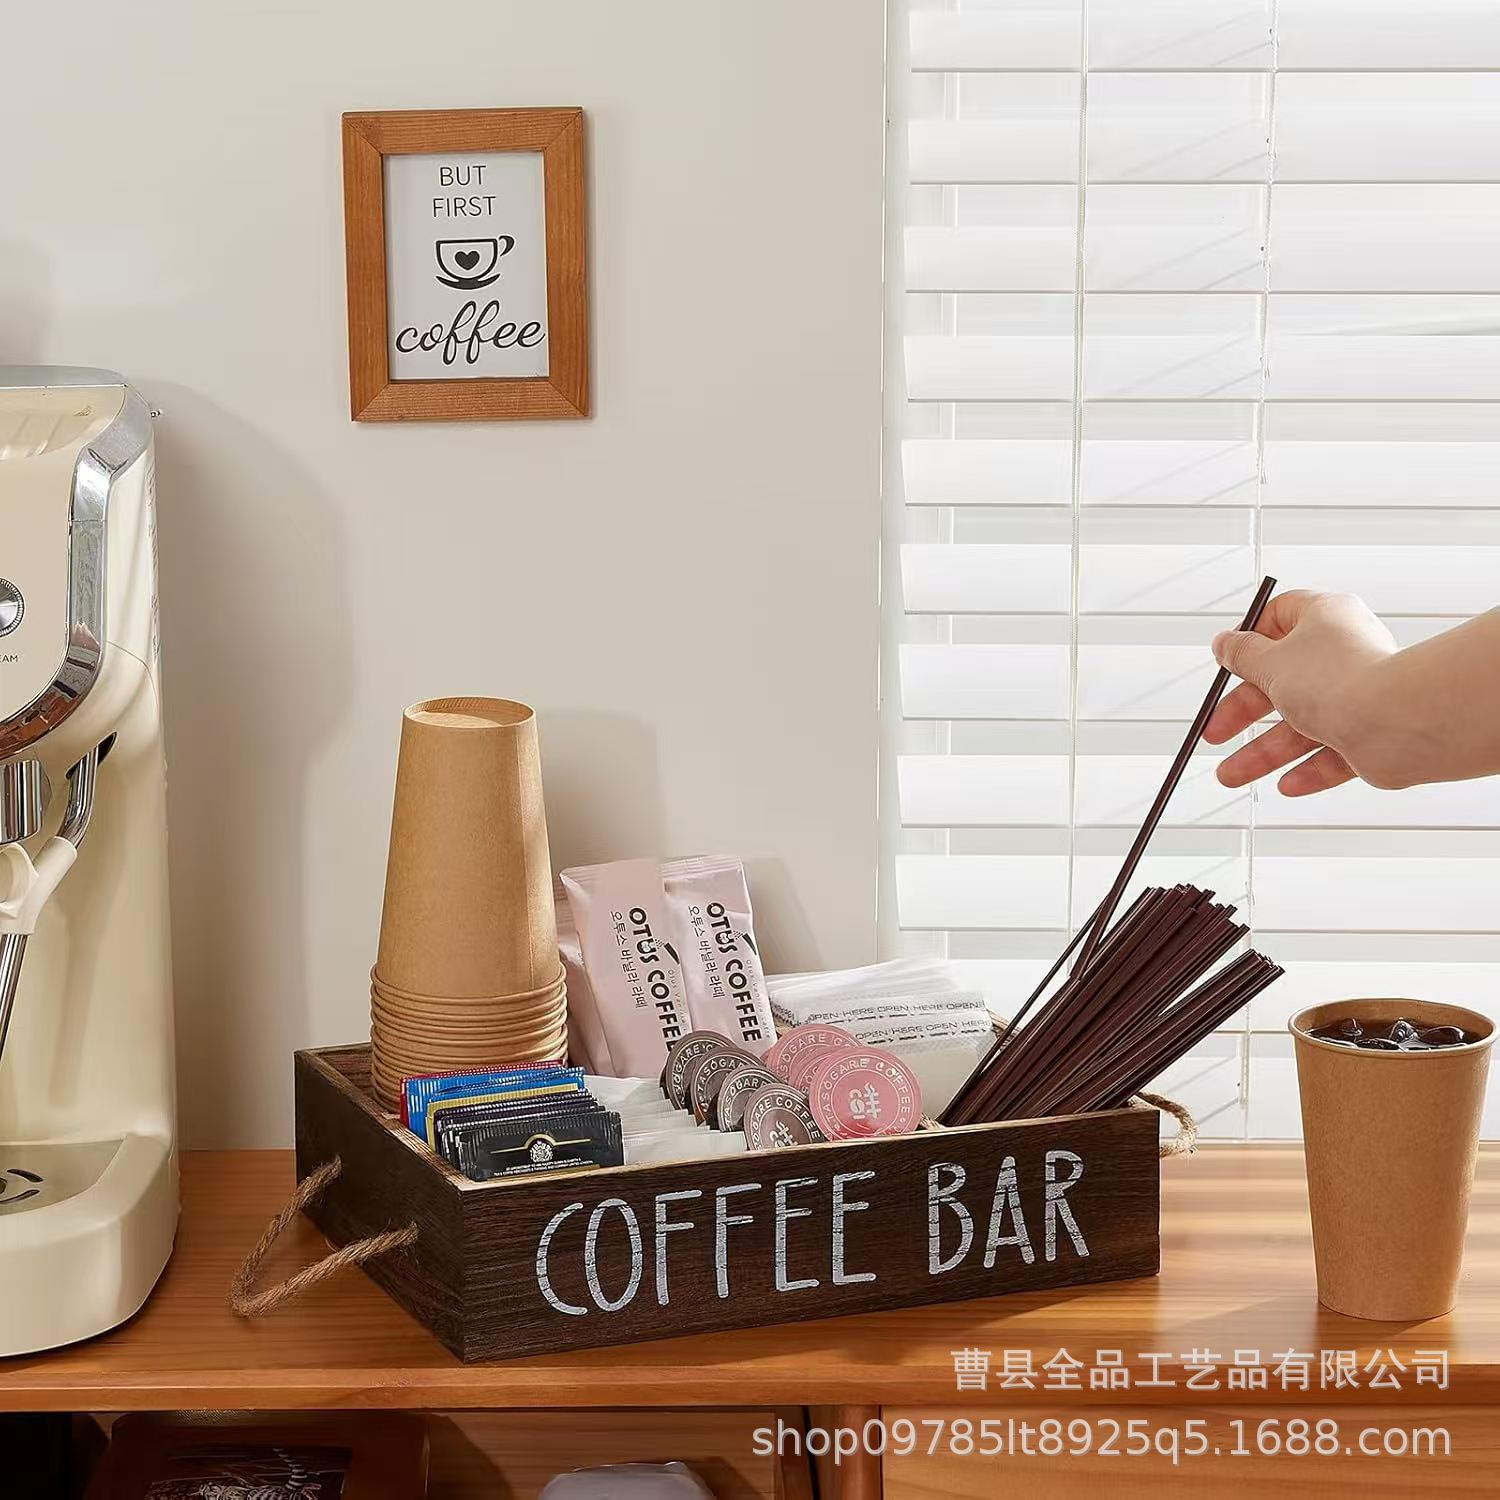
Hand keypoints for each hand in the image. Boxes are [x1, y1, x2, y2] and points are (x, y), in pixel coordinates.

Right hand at [1204, 591, 1397, 795]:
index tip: (1227, 662)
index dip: (1249, 642)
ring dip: (1263, 752)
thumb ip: (1241, 655)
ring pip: (1302, 724)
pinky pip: (1332, 753)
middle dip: (1243, 713)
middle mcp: (1343, 654)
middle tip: (1218, 731)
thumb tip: (1225, 643)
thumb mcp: (1269, 662)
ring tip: (1233, 774)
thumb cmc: (1340, 680)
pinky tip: (1287, 784)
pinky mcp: (1372, 733)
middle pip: (1281, 682)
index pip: (1279, 618)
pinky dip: (1307, 769)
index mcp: (1325, 619)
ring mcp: (1359, 694)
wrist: (1396, 723)